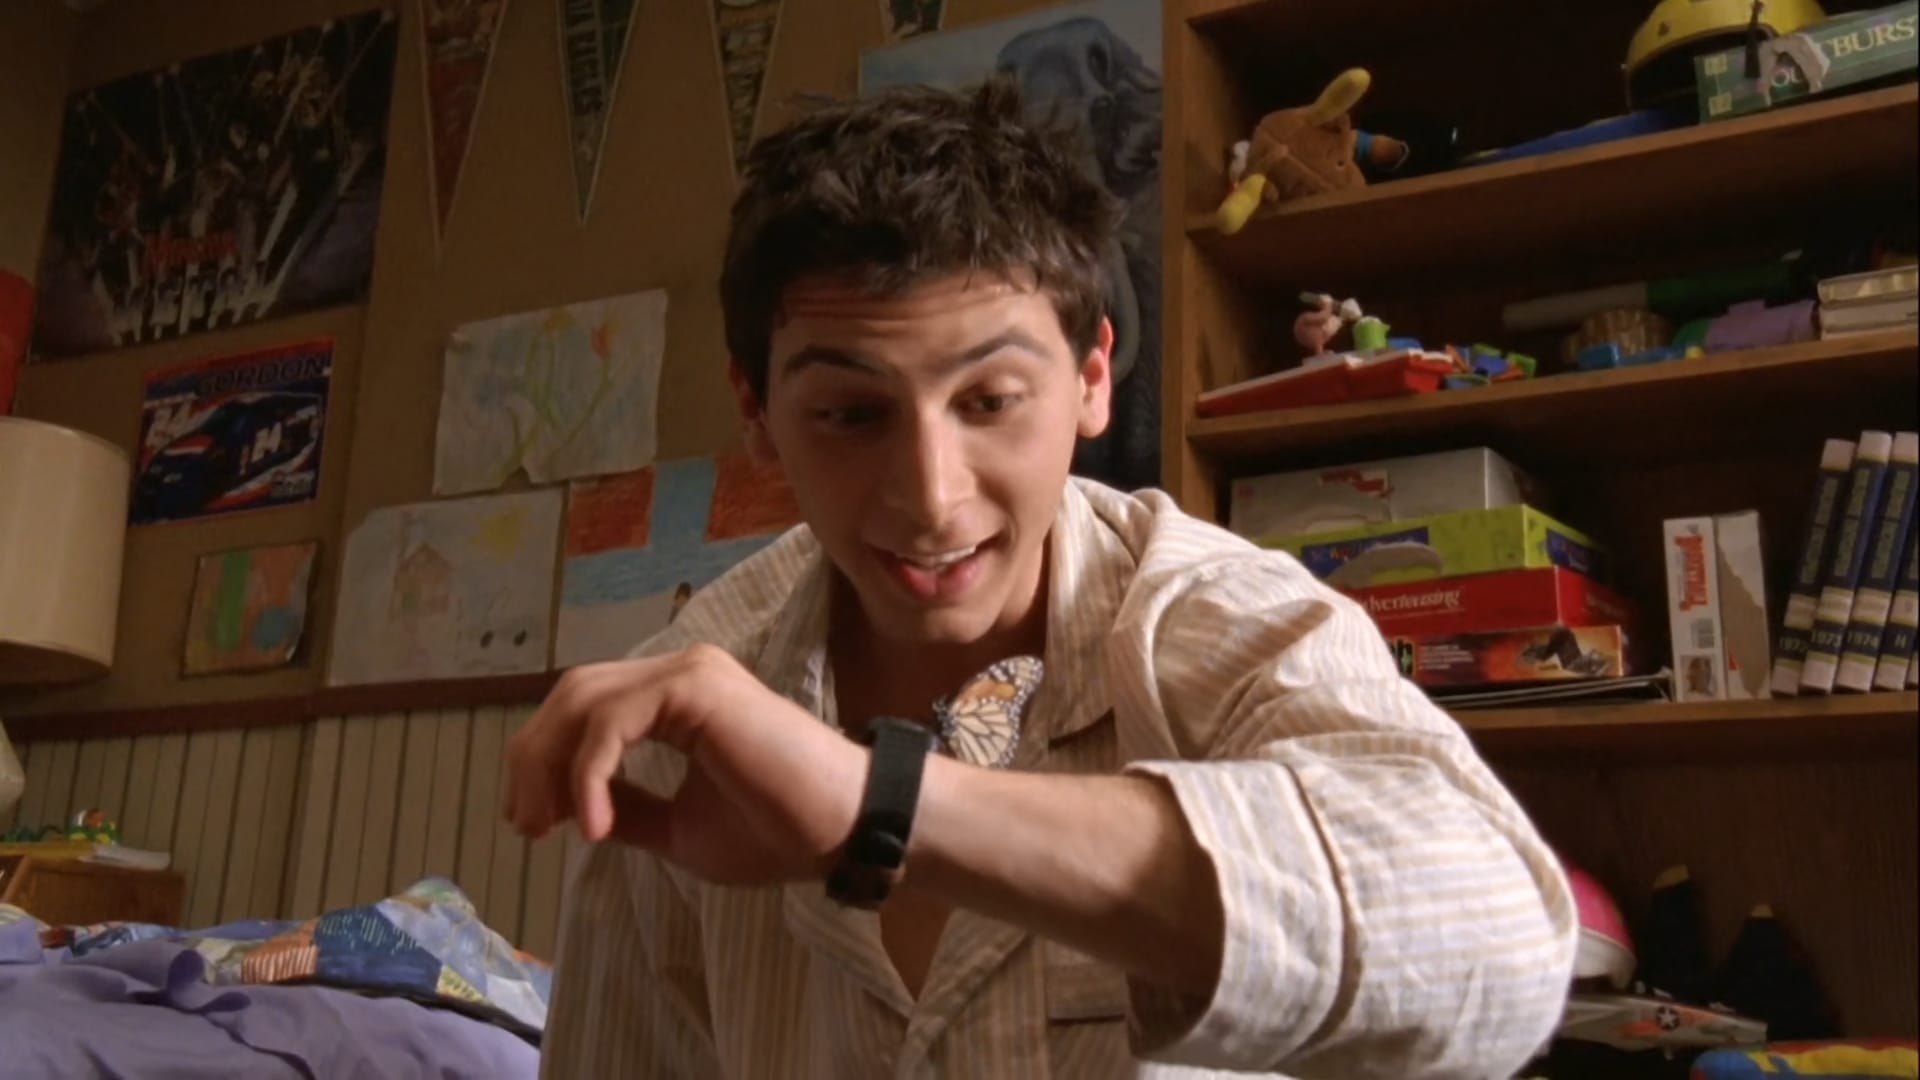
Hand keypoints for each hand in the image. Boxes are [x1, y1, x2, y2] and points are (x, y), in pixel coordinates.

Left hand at [502, 644, 865, 886]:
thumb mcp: (679, 827)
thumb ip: (631, 808)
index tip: (533, 825)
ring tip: (547, 826)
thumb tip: (577, 809)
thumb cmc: (780, 831)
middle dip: (533, 759)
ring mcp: (688, 672)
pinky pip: (613, 721)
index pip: (586, 708)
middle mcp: (679, 673)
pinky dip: (588, 772)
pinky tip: (594, 824)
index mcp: (677, 699)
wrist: (844, 829)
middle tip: (526, 826)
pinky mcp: (696, 687)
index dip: (544, 760)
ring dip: (549, 764)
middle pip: (571, 694)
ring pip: (583, 700)